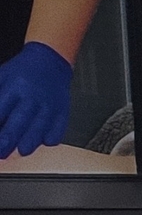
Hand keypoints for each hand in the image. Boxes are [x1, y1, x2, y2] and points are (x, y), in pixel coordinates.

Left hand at [0, 42, 73, 157]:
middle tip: (2, 153)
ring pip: (40, 129)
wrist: (50, 62)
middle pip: (19, 123)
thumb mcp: (1, 78)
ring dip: (30, 142)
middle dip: (8, 140)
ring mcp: (50, 105)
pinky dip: (50, 138)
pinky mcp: (63, 112)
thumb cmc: (22, 72)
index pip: (1, 111)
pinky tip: (41, 140)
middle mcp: (33, 97)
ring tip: (22, 150)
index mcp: (14, 87)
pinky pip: (58, 129)